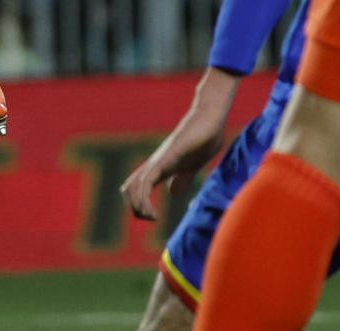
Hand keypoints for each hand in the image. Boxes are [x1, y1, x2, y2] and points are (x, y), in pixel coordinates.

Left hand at [120, 68, 238, 220]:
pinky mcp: (166, 158)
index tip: (154, 218)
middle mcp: (155, 164)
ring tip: (152, 218)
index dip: (138, 205)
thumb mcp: (192, 166)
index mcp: (160, 167)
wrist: (210, 119)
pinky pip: (147, 179)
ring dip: (138, 207)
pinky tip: (156, 210)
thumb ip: (182, 178)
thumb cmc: (203, 139)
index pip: (135, 187)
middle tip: (152, 219)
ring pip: (133, 186)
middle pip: (128, 188)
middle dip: (134, 208)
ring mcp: (159, 160)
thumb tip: (172, 192)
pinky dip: (144, 198)